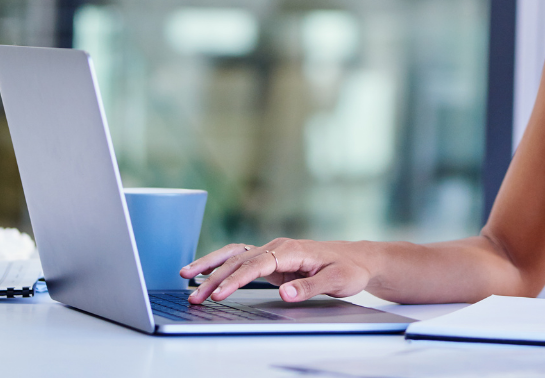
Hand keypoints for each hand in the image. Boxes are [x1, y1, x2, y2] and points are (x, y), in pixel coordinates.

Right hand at [180, 238, 374, 304]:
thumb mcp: (337, 281)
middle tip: (194, 297)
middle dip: (214, 279)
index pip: (256, 265)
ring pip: (235, 257)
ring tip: (186, 278)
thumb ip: (310, 287)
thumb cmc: (349, 269)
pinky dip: (221, 265)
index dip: (235, 280)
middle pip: (239, 261)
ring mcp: (273, 252)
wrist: (358, 259)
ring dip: (211, 268)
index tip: (218, 295)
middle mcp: (278, 247)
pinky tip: (204, 272)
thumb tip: (285, 294)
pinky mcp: (272, 260)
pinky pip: (241, 260)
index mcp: (291, 250)